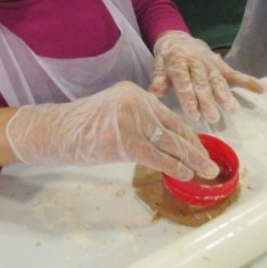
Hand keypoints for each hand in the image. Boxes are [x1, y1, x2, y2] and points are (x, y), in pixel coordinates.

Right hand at [5, 82, 218, 180]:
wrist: (56, 131)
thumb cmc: (82, 127)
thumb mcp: (113, 111)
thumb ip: (138, 119)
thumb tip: (165, 139)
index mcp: (134, 93)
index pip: (168, 115)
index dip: (187, 134)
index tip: (199, 148)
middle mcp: (135, 102)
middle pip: (173, 128)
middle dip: (194, 148)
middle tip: (210, 162)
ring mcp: (130, 120)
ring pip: (169, 143)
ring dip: (191, 159)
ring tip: (206, 171)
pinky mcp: (125, 141)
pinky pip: (157, 156)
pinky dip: (174, 166)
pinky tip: (186, 174)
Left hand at [148, 31, 265, 122]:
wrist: (179, 38)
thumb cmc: (167, 57)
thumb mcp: (158, 64)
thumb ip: (159, 78)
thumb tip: (154, 92)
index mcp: (178, 61)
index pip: (184, 81)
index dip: (189, 97)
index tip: (193, 113)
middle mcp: (196, 62)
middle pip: (203, 83)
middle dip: (208, 101)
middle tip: (213, 118)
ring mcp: (211, 64)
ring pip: (219, 80)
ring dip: (226, 95)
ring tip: (233, 110)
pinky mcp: (221, 65)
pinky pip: (235, 74)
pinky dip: (249, 81)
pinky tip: (262, 89)